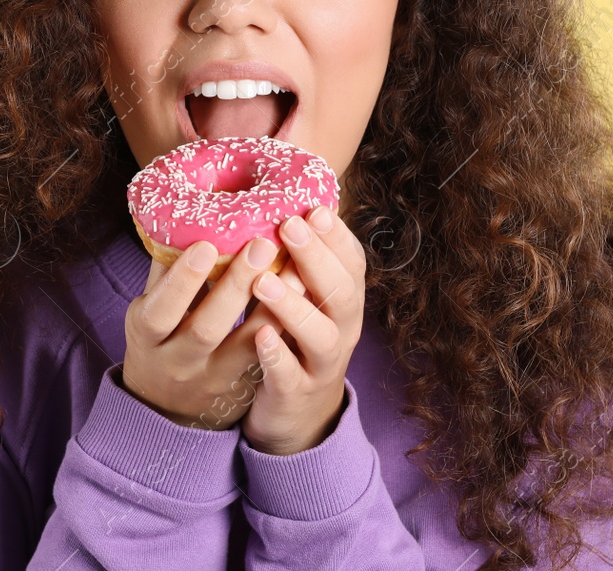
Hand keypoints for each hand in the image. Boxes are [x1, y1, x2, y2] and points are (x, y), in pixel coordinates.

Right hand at [120, 235, 289, 429]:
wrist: (164, 406)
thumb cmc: (159, 338)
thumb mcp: (148, 309)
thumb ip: (165, 270)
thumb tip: (182, 214)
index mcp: (148, 337)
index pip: (160, 311)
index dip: (182, 280)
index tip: (206, 245)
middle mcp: (179, 362)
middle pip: (206, 329)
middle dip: (235, 286)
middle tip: (262, 244)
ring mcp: (213, 378)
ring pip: (246, 345)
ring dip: (273, 305)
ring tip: (296, 265)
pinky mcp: (243, 385)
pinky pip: (268, 355)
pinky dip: (285, 324)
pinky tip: (305, 295)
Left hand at [240, 206, 367, 455]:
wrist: (300, 413)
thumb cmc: (295, 338)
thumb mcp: (305, 296)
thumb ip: (297, 259)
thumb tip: (275, 200)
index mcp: (344, 299)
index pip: (351, 262)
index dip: (336, 236)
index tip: (314, 207)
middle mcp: (342, 329)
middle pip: (340, 292)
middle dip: (316, 258)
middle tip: (288, 226)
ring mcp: (322, 364)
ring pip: (320, 335)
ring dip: (294, 306)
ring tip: (262, 281)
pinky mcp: (298, 394)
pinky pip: (292, 377)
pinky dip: (279, 357)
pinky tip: (261, 338)